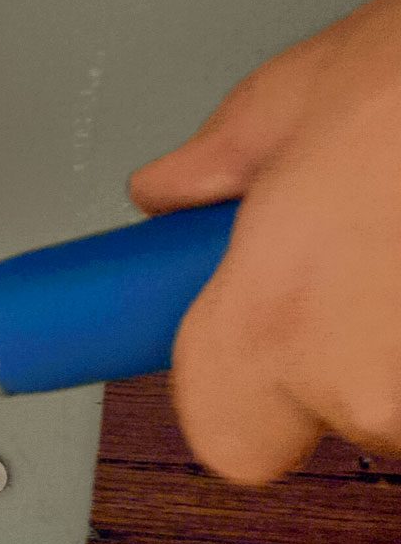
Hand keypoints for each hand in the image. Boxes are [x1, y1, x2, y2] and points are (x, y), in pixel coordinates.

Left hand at [132, 0, 400, 482]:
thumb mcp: (293, 100)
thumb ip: (215, 168)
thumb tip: (172, 188)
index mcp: (271, 327)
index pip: (228, 444)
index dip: (246, 392)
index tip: (262, 339)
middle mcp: (363, 385)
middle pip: (341, 418)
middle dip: (350, 352)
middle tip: (371, 257)